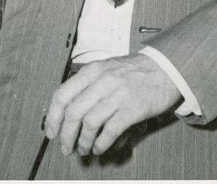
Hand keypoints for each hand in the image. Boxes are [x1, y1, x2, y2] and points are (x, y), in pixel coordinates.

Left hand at [44, 54, 180, 156]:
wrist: (165, 68)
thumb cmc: (134, 71)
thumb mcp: (107, 68)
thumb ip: (88, 84)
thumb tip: (67, 112)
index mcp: (93, 70)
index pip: (63, 94)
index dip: (53, 117)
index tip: (52, 132)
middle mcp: (103, 80)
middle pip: (74, 112)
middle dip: (66, 135)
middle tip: (66, 147)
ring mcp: (118, 94)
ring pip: (90, 123)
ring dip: (83, 142)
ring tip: (84, 149)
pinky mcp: (133, 108)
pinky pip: (110, 131)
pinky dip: (101, 144)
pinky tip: (100, 147)